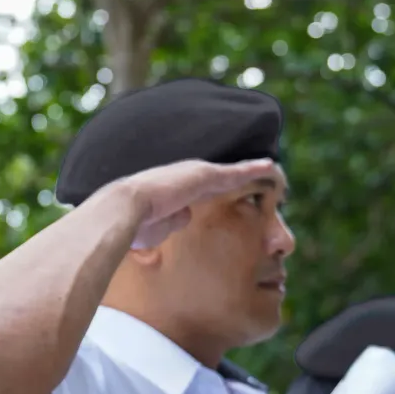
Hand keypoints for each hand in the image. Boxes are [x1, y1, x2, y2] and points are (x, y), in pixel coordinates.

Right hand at [112, 158, 281, 248]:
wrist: (124, 209)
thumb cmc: (132, 224)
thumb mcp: (156, 227)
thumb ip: (173, 220)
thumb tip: (187, 216)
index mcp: (172, 188)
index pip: (199, 188)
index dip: (214, 189)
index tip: (226, 189)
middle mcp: (184, 175)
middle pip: (218, 176)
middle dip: (236, 175)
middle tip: (257, 172)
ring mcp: (195, 173)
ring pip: (231, 172)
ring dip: (250, 170)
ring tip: (270, 167)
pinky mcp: (205, 175)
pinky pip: (236, 172)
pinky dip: (253, 169)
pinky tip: (270, 167)